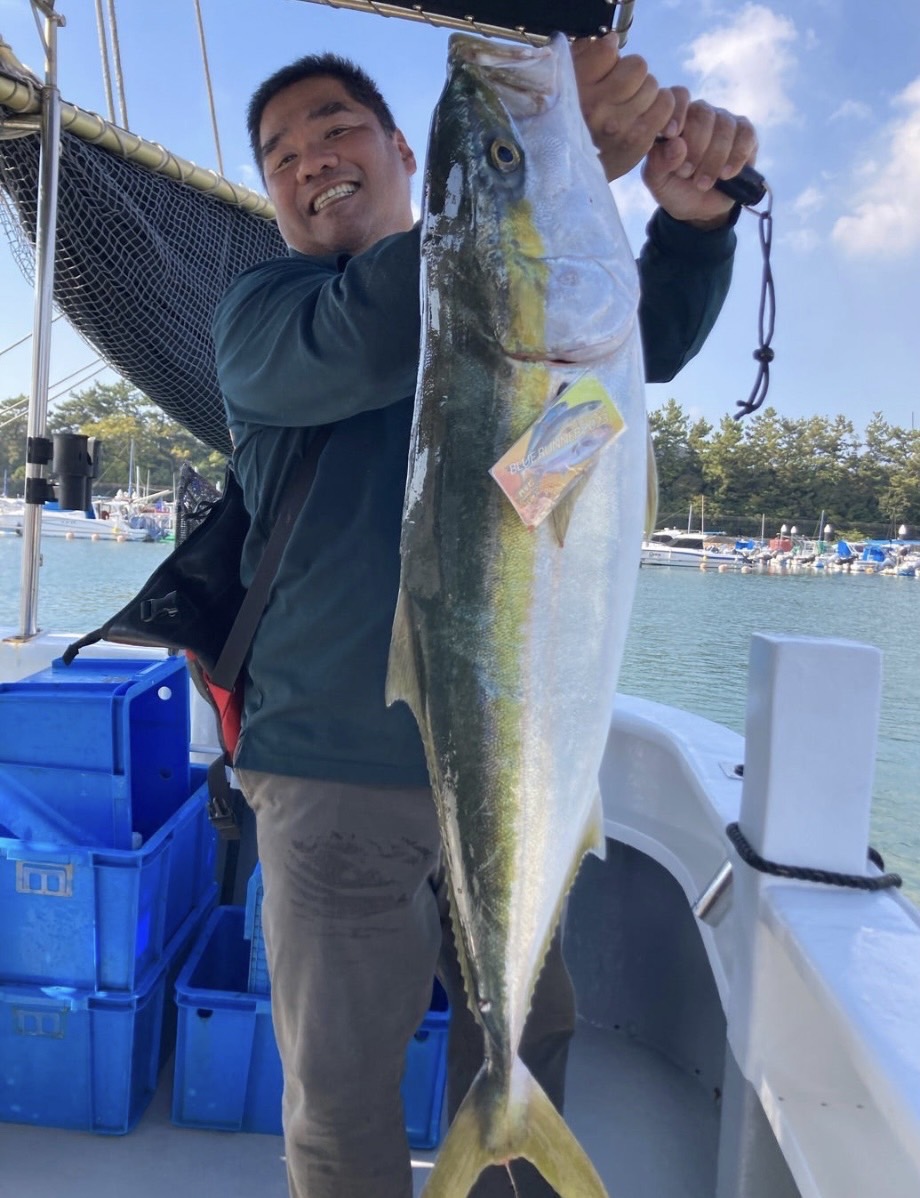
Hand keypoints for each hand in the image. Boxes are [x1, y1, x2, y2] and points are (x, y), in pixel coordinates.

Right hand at [571, 37, 680, 181]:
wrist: (567, 172)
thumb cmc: (566, 121)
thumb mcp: (564, 85)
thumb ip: (586, 57)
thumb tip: (613, 42)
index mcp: (575, 89)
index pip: (609, 50)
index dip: (610, 57)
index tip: (603, 71)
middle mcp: (597, 109)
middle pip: (638, 67)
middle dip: (631, 76)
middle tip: (619, 92)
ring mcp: (620, 128)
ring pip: (654, 86)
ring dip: (646, 92)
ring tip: (630, 106)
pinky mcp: (638, 143)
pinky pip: (665, 108)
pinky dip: (659, 108)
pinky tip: (642, 117)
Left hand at [642, 101, 757, 227]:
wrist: (698, 210)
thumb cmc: (674, 189)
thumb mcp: (657, 180)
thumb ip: (659, 162)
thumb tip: (677, 144)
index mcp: (675, 118)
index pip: (678, 96)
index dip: (677, 111)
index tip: (672, 134)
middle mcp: (700, 114)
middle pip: (703, 113)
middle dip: (695, 146)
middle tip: (687, 173)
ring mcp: (724, 122)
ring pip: (724, 125)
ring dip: (714, 158)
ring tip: (703, 183)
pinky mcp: (745, 135)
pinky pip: (746, 135)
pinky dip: (736, 157)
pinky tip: (725, 175)